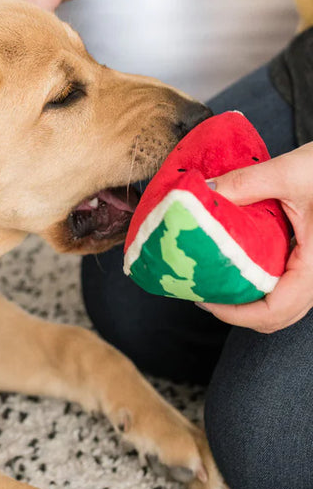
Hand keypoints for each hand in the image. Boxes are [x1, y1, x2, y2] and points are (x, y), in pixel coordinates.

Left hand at [198, 142, 312, 332]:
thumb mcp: (289, 172)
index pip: (275, 310)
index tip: (202, 297)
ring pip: (282, 304)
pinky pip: (286, 286)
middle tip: (199, 288)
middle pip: (275, 316)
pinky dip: (258, 285)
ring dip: (246, 300)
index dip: (234, 313)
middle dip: (235, 310)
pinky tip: (234, 264)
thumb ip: (243, 183)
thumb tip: (201, 192)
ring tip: (211, 278)